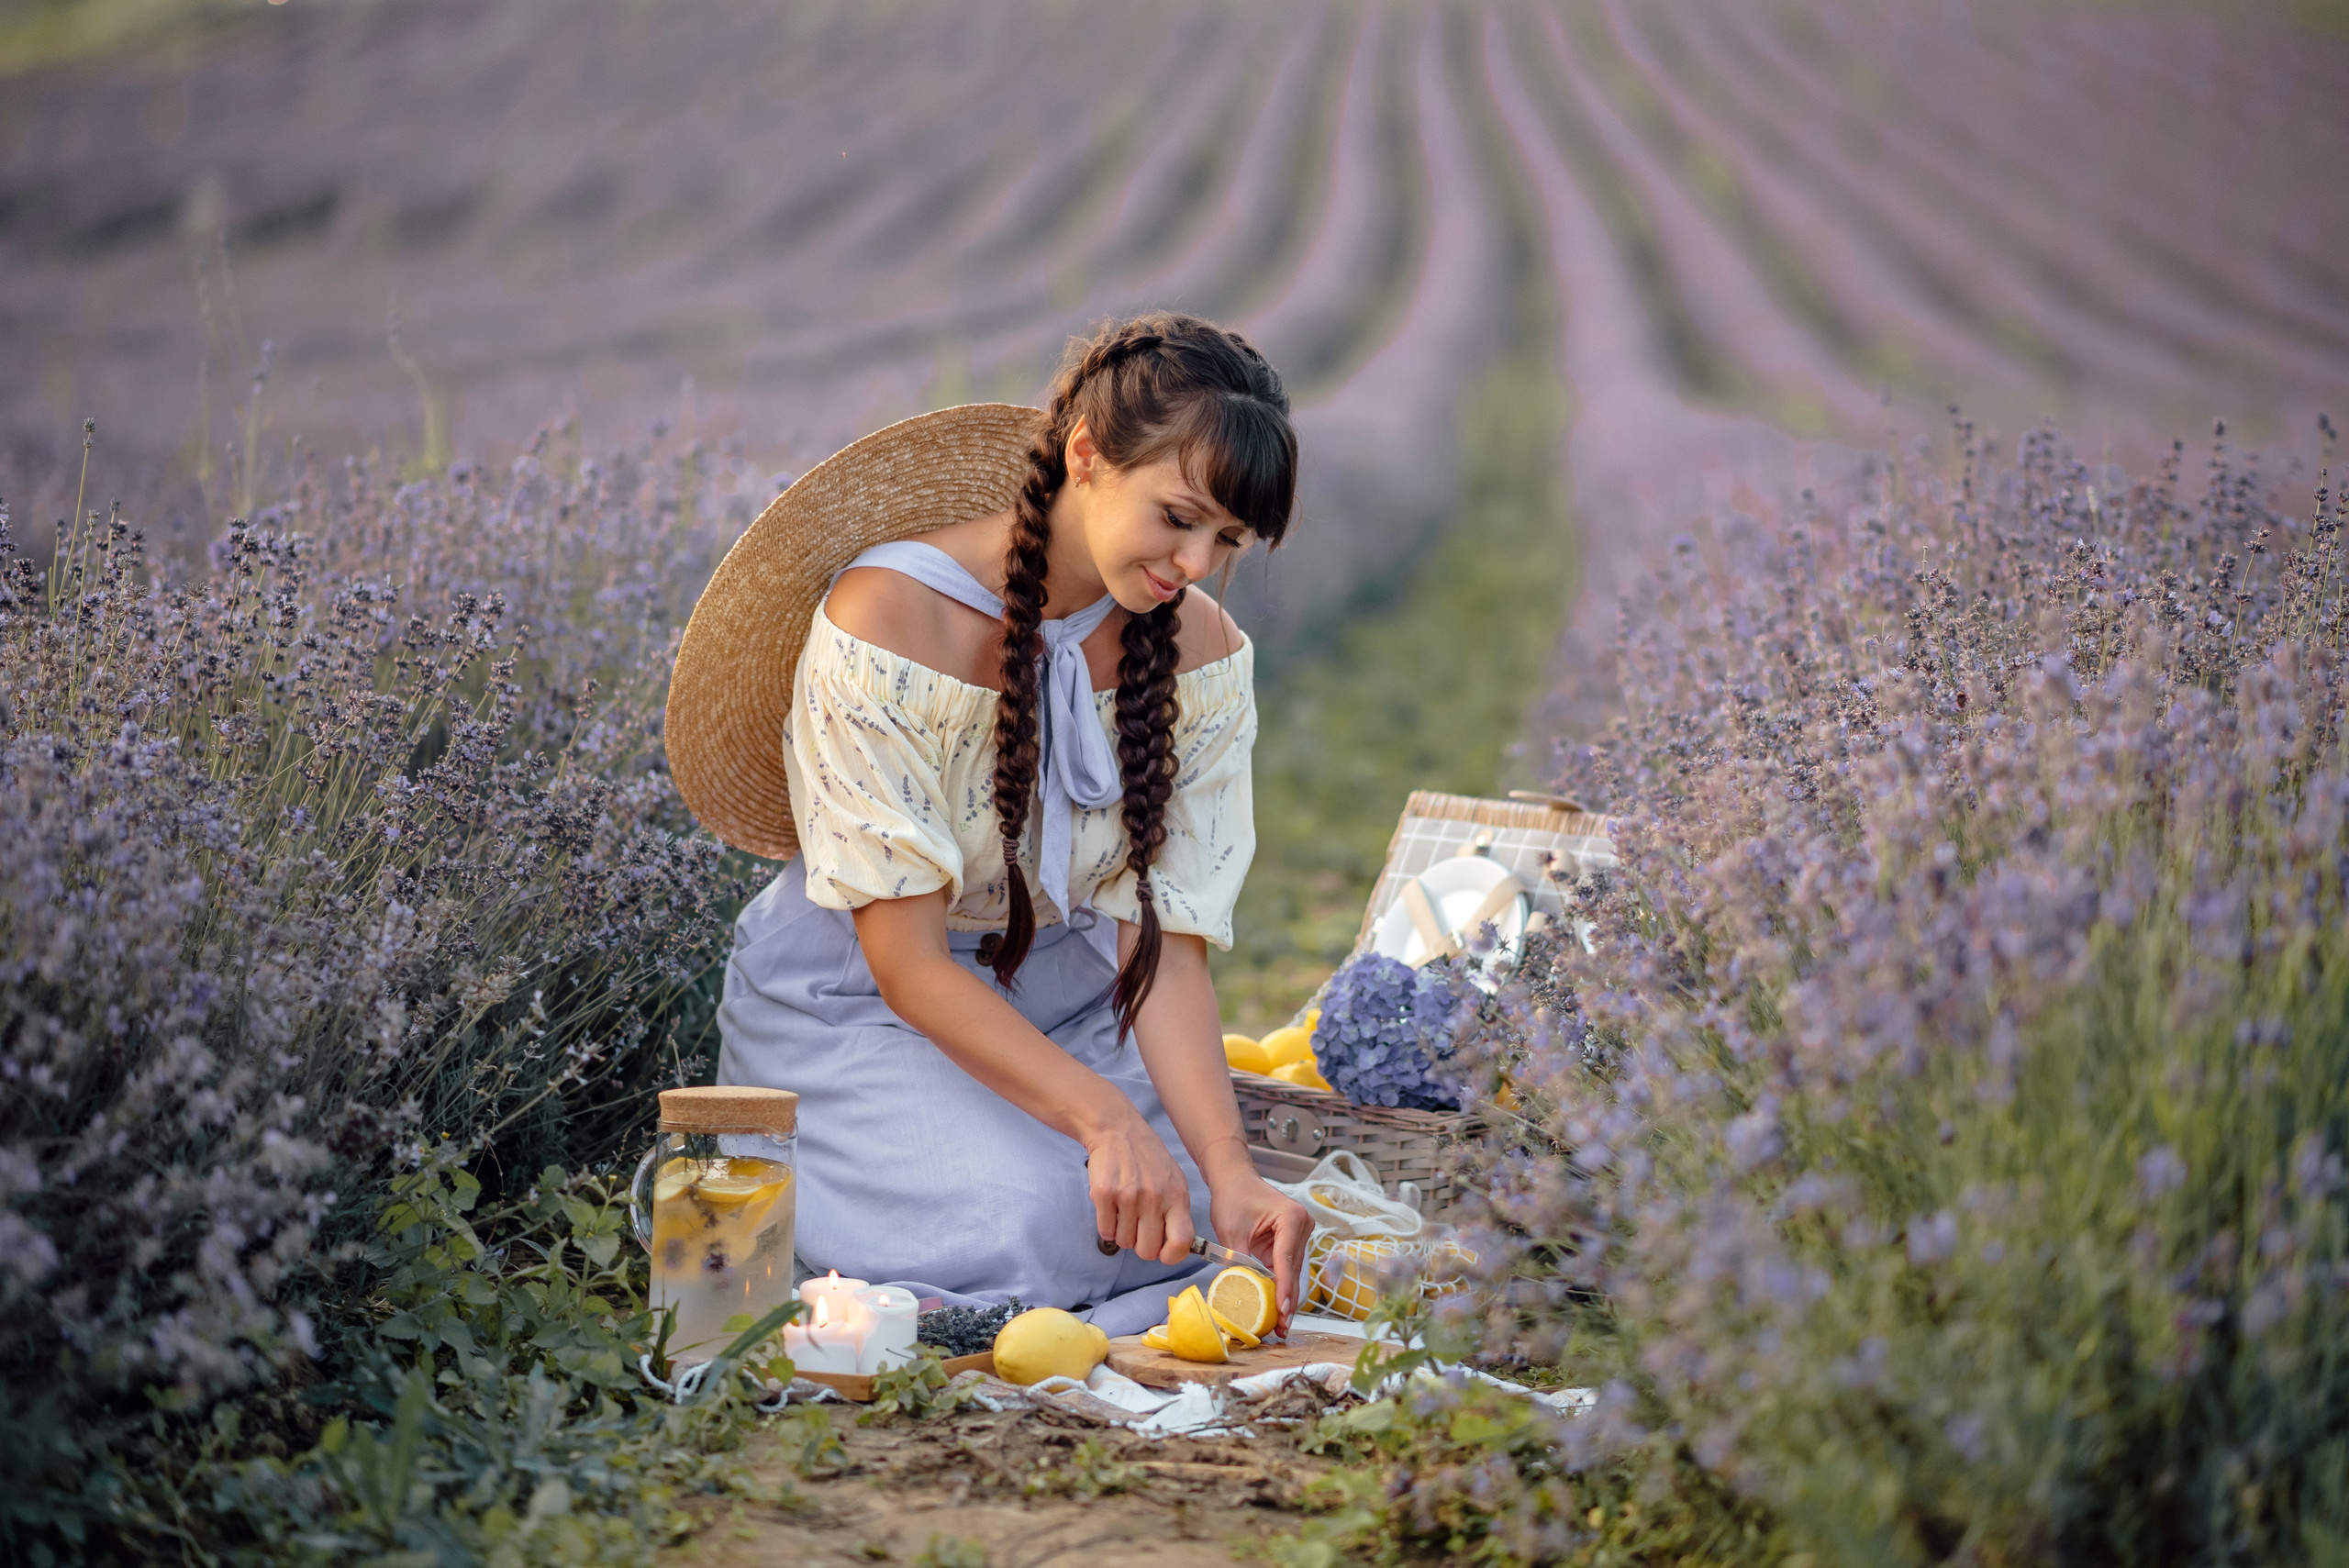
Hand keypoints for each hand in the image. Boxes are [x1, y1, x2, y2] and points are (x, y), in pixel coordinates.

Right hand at [1084, 1116, 1195, 1264]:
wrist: (1117, 1130)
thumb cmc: (1147, 1159)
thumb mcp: (1175, 1181)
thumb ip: (1177, 1212)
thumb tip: (1178, 1246)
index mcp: (1177, 1196)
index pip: (1182, 1242)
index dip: (1171, 1255)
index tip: (1162, 1252)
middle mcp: (1155, 1197)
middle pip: (1147, 1250)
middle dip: (1140, 1246)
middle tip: (1137, 1230)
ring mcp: (1129, 1196)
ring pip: (1124, 1242)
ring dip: (1122, 1233)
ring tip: (1124, 1212)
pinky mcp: (1105, 1194)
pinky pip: (1106, 1231)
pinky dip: (1106, 1226)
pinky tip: (1111, 1208)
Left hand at [1207, 1172, 1313, 1332]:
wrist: (1234, 1179)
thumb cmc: (1233, 1197)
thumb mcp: (1232, 1231)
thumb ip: (1240, 1260)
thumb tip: (1244, 1291)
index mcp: (1291, 1218)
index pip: (1286, 1261)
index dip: (1284, 1289)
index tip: (1282, 1312)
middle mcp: (1302, 1225)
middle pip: (1294, 1271)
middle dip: (1287, 1300)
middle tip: (1281, 1328)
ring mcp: (1299, 1234)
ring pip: (1292, 1273)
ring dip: (1285, 1297)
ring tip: (1279, 1325)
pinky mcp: (1290, 1242)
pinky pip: (1285, 1268)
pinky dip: (1280, 1287)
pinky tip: (1275, 1308)